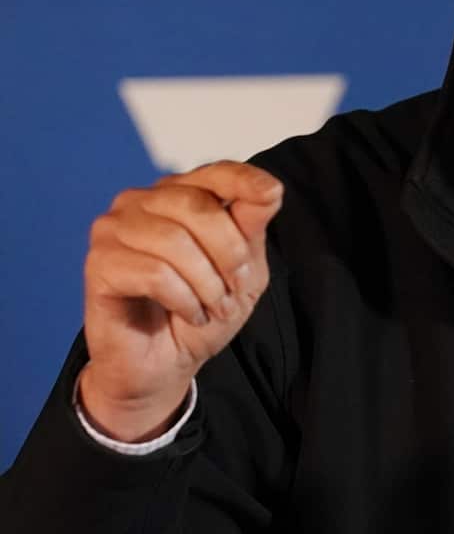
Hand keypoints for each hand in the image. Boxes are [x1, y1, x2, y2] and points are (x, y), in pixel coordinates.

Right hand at [78, 161, 282, 441]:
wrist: (166, 364)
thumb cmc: (203, 309)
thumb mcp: (244, 268)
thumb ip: (251, 226)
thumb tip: (269, 186)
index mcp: (180, 194)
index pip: (216, 171)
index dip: (245, 180)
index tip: (272, 194)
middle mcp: (142, 201)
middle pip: (197, 205)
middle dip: (229, 253)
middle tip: (235, 289)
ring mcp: (114, 229)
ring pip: (174, 241)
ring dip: (207, 283)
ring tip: (213, 308)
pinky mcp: (99, 263)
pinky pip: (153, 273)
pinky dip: (183, 299)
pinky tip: (188, 313)